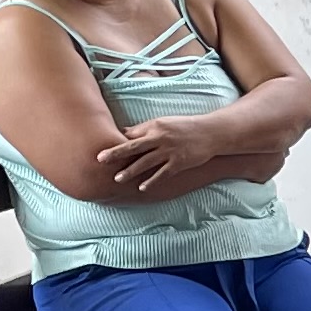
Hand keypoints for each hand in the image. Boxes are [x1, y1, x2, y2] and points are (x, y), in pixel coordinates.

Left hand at [95, 115, 228, 199]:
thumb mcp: (164, 123)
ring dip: (131, 170)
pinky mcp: (179, 163)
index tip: (100, 148)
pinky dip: (152, 181)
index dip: (116, 142)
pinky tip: (142, 188)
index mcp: (154, 126)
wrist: (210, 133)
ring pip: (146, 162)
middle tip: (100, 159)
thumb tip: (124, 133)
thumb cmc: (184, 127)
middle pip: (134, 146)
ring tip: (117, 178)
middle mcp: (160, 138)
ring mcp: (170, 151)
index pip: (131, 135)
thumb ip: (145, 129)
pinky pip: (163, 174)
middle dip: (116, 153)